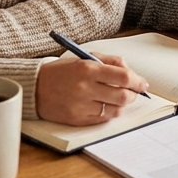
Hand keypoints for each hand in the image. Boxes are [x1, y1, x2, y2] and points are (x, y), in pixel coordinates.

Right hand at [35, 53, 149, 125]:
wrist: (34, 88)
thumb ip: (109, 61)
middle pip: (123, 96)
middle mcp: (85, 87)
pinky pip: (103, 119)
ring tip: (118, 98)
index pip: (123, 76)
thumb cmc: (62, 72)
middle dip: (134, 94)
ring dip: (122, 104)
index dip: (138, 81)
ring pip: (116, 109)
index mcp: (87, 68)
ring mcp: (81, 105)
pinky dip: (110, 112)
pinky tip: (106, 105)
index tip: (143, 84)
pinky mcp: (77, 119)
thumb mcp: (84, 57)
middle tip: (134, 92)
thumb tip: (131, 72)